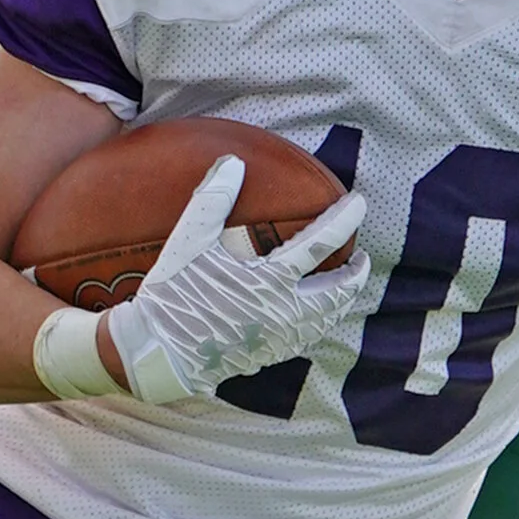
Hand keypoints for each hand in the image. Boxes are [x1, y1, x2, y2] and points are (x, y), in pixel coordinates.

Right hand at [106, 156, 368, 404]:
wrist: (157, 354)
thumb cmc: (173, 297)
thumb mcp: (187, 243)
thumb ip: (212, 200)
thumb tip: (232, 163)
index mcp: (270, 281)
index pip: (320, 244)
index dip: (344, 219)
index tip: (359, 203)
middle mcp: (284, 313)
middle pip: (338, 292)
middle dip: (355, 273)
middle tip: (361, 257)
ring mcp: (278, 339)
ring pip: (326, 319)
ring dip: (342, 299)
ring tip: (345, 285)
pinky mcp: (267, 355)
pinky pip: (307, 338)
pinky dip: (321, 321)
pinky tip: (315, 316)